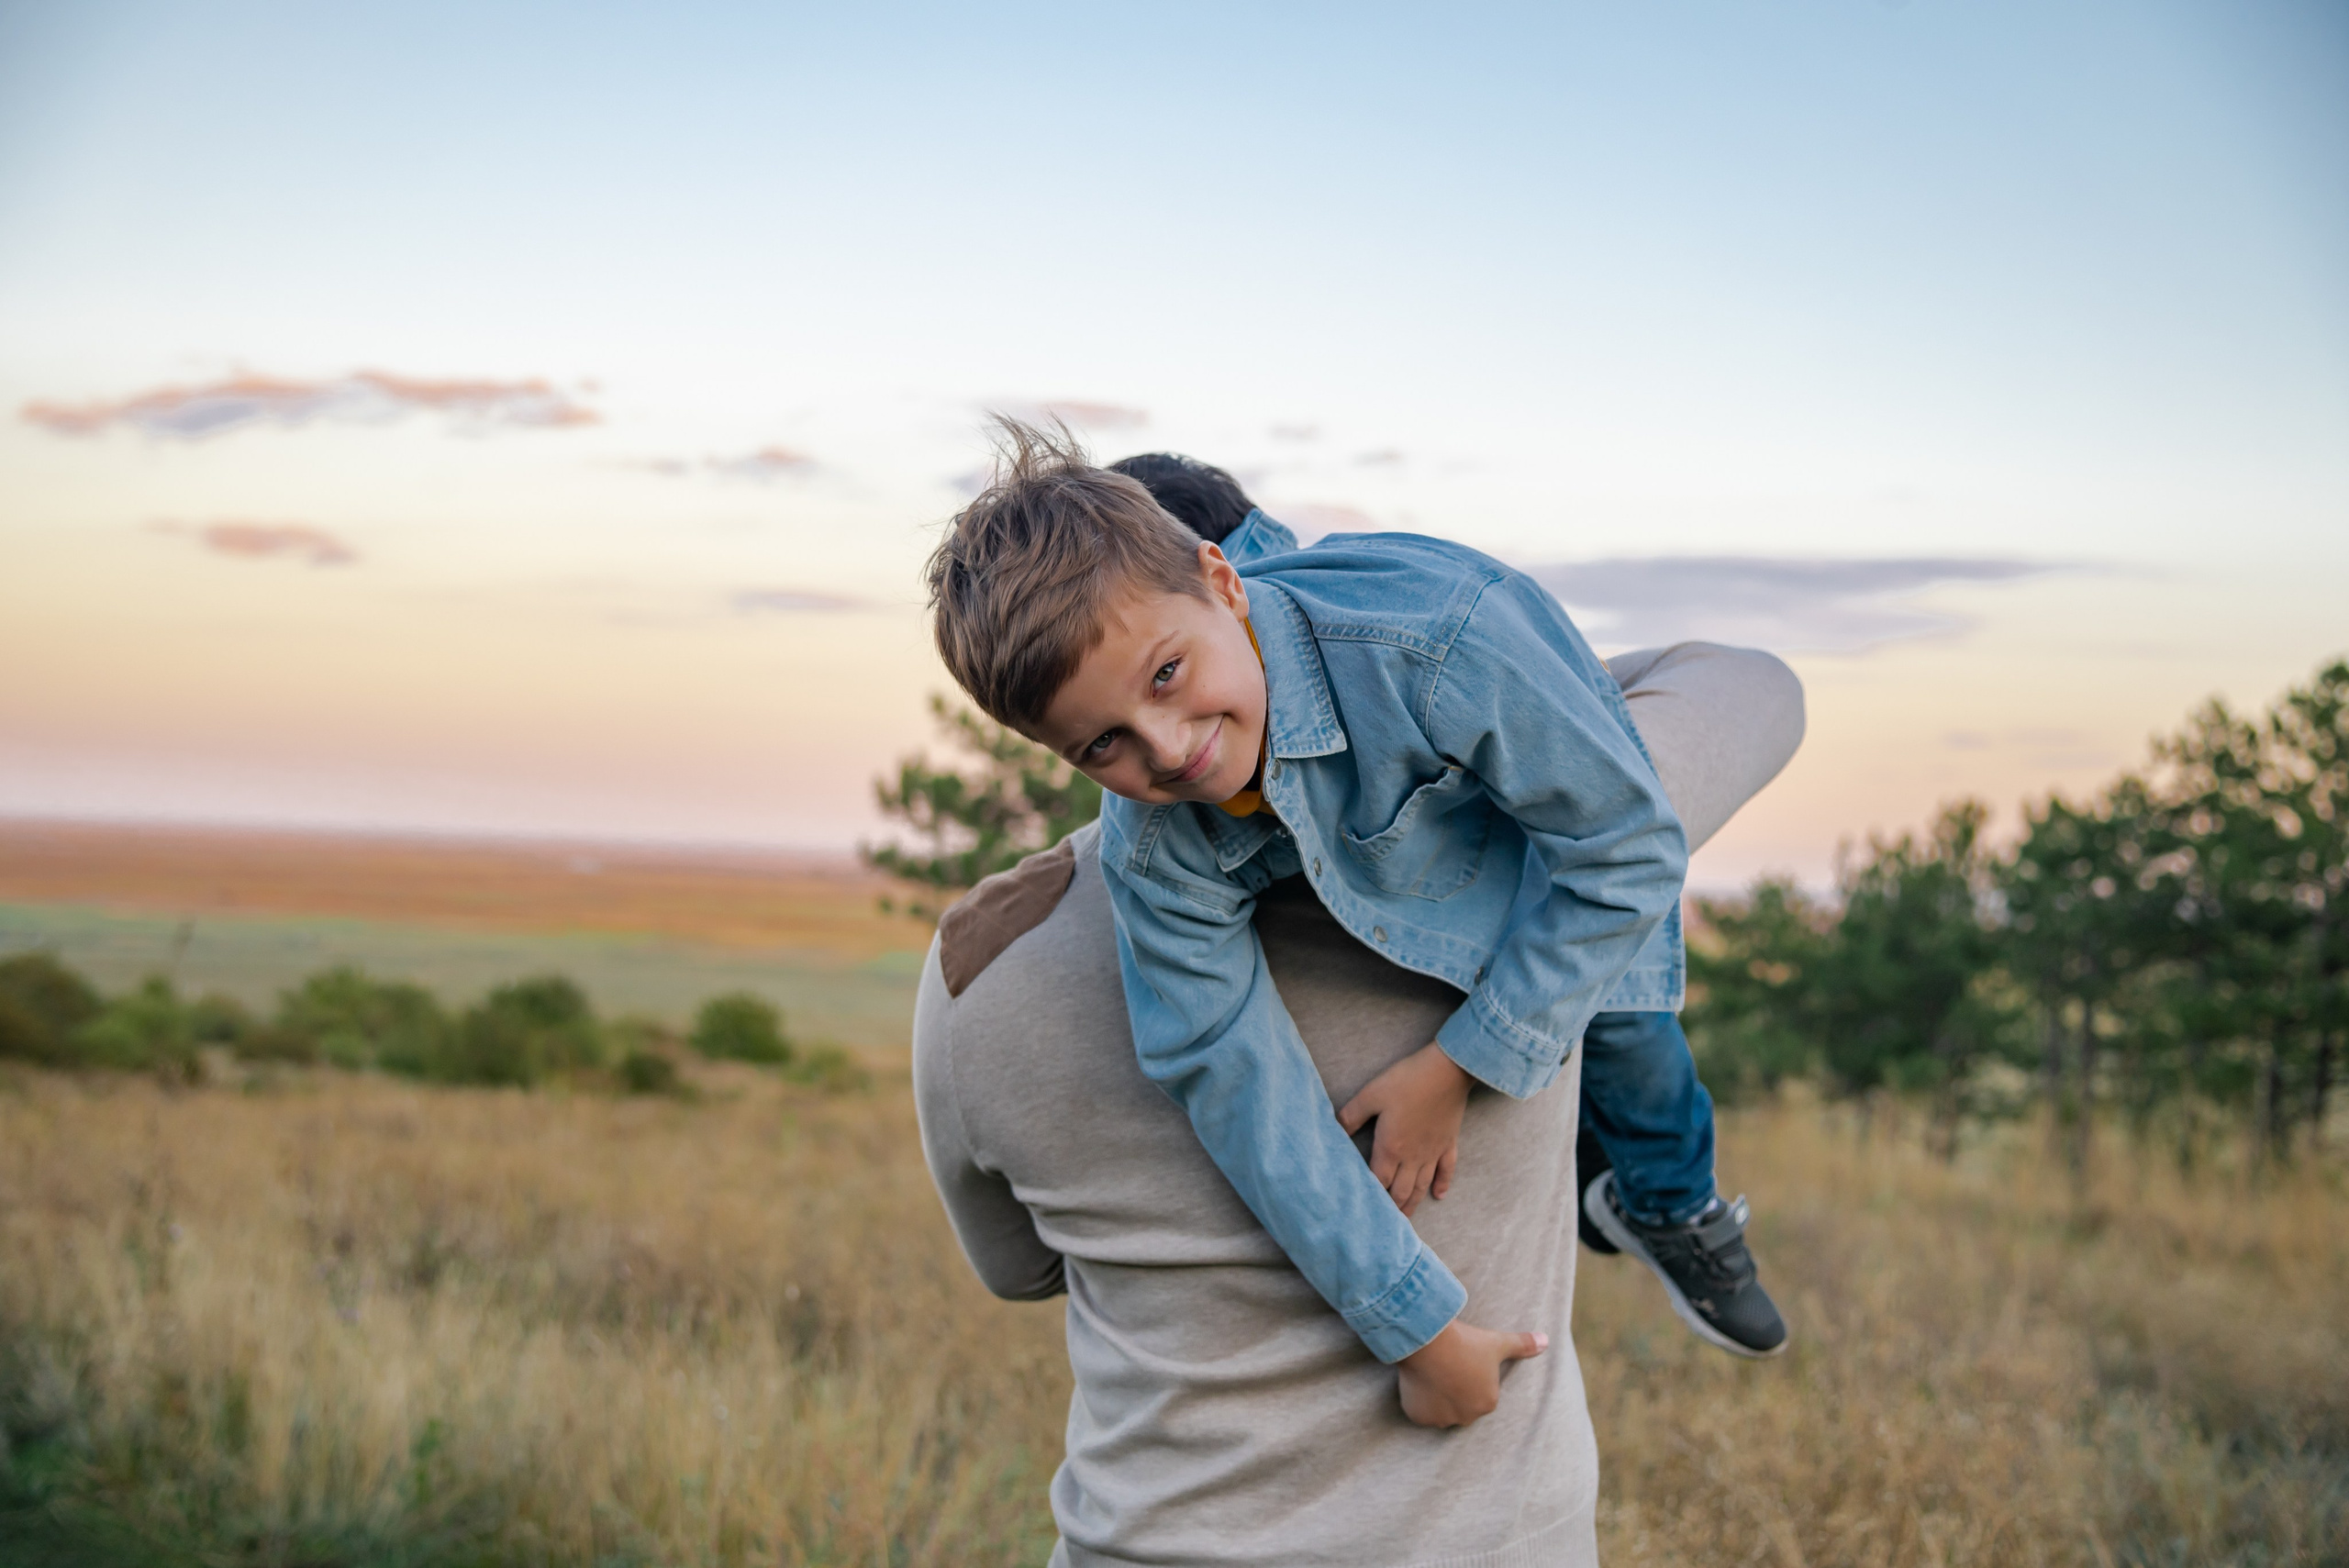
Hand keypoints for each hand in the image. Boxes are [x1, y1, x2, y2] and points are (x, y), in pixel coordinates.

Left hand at [1337, 1041, 1470, 1215]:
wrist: (1448, 1071)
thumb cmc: (1407, 1081)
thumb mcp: (1371, 1094)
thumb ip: (1351, 1116)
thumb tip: (1334, 1131)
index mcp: (1390, 1148)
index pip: (1378, 1181)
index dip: (1370, 1197)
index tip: (1362, 1211)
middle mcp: (1412, 1157)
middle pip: (1400, 1191)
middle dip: (1391, 1208)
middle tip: (1384, 1224)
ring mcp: (1433, 1152)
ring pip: (1421, 1186)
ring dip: (1412, 1203)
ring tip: (1405, 1219)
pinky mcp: (1449, 1143)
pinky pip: (1447, 1170)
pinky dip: (1443, 1185)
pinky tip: (1439, 1196)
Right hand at [1396, 1319, 1546, 1428]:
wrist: (1429, 1341)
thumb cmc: (1466, 1342)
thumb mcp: (1498, 1343)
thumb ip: (1523, 1345)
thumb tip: (1546, 1341)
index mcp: (1488, 1403)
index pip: (1479, 1393)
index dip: (1469, 1376)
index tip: (1461, 1361)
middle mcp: (1466, 1417)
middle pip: (1460, 1405)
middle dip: (1453, 1392)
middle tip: (1445, 1366)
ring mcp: (1441, 1419)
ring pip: (1439, 1411)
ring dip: (1436, 1399)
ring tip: (1431, 1373)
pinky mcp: (1419, 1417)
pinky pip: (1420, 1412)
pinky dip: (1418, 1401)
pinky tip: (1418, 1381)